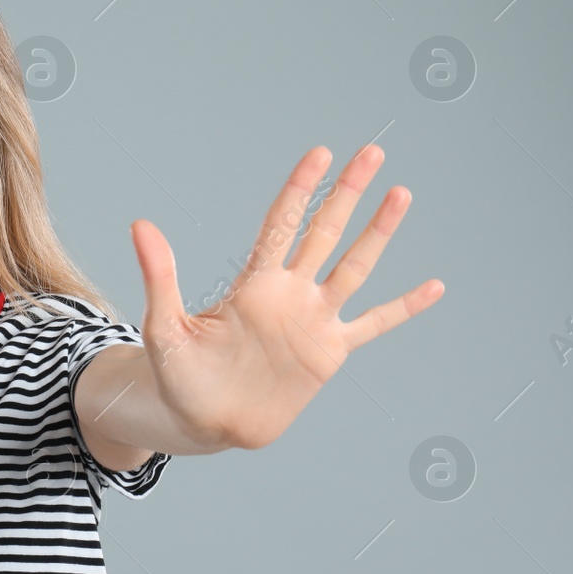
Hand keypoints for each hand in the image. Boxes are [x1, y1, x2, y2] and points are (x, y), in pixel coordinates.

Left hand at [128, 144, 443, 450]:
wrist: (203, 422)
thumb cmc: (179, 375)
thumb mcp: (165, 328)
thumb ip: (160, 277)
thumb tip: (139, 224)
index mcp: (253, 284)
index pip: (282, 225)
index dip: (301, 190)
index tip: (320, 153)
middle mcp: (289, 294)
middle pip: (325, 232)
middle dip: (348, 192)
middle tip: (372, 151)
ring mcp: (313, 320)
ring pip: (355, 267)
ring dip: (378, 233)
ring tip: (401, 193)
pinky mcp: (329, 353)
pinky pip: (373, 324)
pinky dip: (403, 308)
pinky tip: (433, 287)